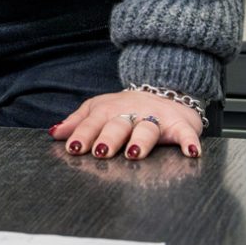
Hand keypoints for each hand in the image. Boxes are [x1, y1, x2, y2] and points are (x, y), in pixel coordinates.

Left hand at [49, 90, 202, 158]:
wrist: (164, 90)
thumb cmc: (126, 107)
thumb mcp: (98, 109)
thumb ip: (78, 122)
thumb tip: (54, 133)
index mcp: (109, 110)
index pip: (93, 122)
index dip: (84, 134)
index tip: (74, 148)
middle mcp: (131, 113)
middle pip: (118, 125)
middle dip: (108, 137)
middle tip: (101, 152)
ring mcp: (156, 118)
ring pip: (148, 129)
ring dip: (141, 140)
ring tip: (134, 153)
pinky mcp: (180, 125)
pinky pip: (185, 133)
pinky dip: (189, 142)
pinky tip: (191, 152)